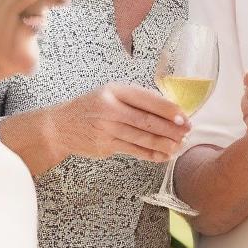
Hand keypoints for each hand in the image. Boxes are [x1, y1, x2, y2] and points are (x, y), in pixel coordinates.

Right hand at [49, 84, 189, 162]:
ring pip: (142, 138)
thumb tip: (170, 110)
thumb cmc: (91, 108)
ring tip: (179, 145)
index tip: (184, 117)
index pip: (147, 100)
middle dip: (170, 129)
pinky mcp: (105, 147)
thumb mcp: (110, 94)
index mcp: (115, 91)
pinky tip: (163, 155)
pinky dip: (151, 155)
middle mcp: (110, 109)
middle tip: (187, 133)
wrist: (60, 126)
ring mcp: (107, 130)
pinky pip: (134, 151)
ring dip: (164, 144)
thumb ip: (136, 99)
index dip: (168, 110)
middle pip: (146, 121)